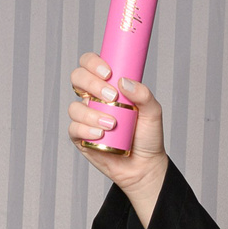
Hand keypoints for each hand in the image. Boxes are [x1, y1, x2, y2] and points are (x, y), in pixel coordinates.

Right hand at [67, 52, 167, 224]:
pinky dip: (86, 130)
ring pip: (75, 107)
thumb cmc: (148, 137)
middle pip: (77, 78)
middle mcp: (93, 99)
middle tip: (112, 97)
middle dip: (91, 84)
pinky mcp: (81, 138)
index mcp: (108, 87)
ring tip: (112, 124)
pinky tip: (100, 135)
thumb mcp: (153, 113)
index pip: (90, 65)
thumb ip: (144, 95)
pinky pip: (74, 129)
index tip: (108, 72)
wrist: (145, 165)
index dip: (93, 63)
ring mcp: (85, 118)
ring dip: (92, 114)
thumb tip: (124, 81)